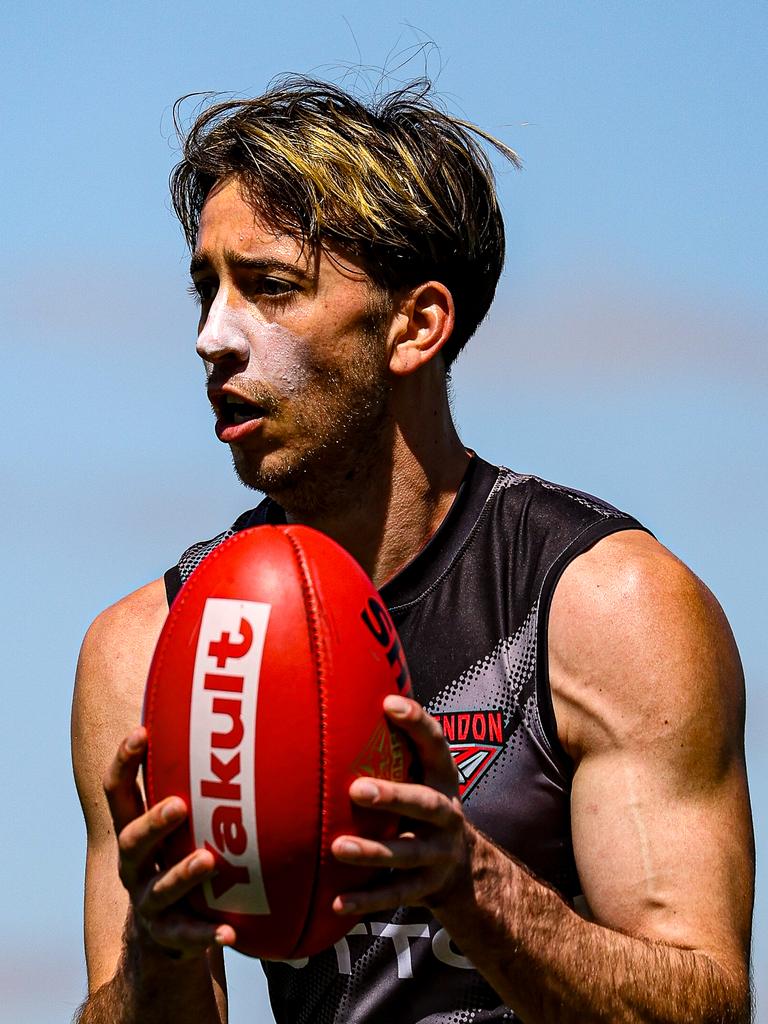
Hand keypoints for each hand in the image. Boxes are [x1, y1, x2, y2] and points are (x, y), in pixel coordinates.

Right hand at [103, 726, 236, 958]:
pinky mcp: (169, 936)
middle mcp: (135, 865)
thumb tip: (241, 723)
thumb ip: (198, 785)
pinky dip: (207, 935)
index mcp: (135, 830)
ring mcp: (148, 902)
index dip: (125, 762)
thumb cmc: (181, 858)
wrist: (166, 938)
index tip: (141, 731)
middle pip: (132, 840)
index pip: (118, 792)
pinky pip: (187, 937)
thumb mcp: (182, 825)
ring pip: (160, 887)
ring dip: (183, 873)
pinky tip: (230, 933)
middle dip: (154, 821)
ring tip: (208, 859)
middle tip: (180, 805)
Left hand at [331, 696, 474, 914]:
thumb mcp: (420, 777)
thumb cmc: (422, 807)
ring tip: (338, 848)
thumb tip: (341, 701)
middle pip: (425, 804)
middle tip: (357, 789)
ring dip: (373, 851)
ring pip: (407, 854)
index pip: (436, 744)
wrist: (465, 871)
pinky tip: (336, 902)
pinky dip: (365, 900)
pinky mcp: (426, 889)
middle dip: (393, 796)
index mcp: (443, 780)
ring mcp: (439, 855)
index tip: (388, 703)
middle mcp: (448, 815)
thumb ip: (394, 749)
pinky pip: (394, 895)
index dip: (417, 722)